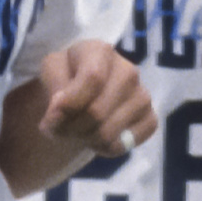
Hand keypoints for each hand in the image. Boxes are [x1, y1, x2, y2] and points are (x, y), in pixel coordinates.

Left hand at [28, 38, 156, 157]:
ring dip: (85, 140)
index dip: (70, 103)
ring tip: (77, 131)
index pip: (93, 78)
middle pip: (97, 111)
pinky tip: (97, 138)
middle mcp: (128, 70)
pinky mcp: (150, 118)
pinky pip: (125, 143)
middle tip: (59, 129)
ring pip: (109, 133)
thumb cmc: (64, 80)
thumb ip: (54, 87)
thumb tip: (59, 110)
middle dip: (71, 128)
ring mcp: (142, 95)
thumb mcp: (51, 73)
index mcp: (100, 51)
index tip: (53, 116)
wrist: (80, 97)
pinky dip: (105, 148)